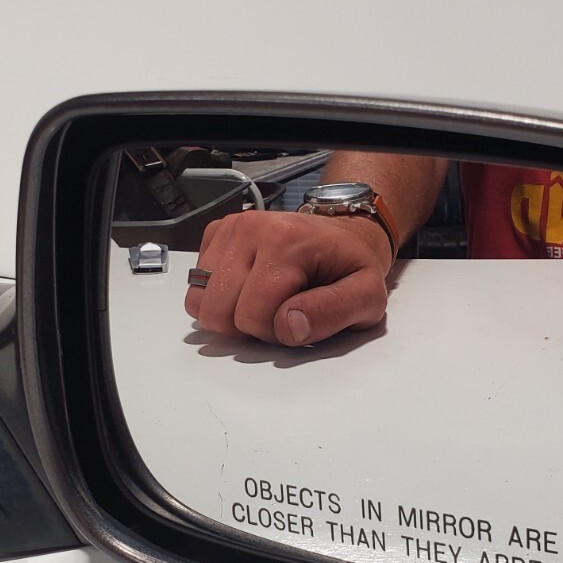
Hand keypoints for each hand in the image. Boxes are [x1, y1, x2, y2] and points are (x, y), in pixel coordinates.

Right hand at [184, 209, 391, 345]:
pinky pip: (195, 285)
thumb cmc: (352, 267)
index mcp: (286, 242)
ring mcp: (229, 228)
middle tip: (280, 312)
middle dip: (248, 326)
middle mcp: (250, 228)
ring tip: (264, 301)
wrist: (345, 233)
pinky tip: (249, 287)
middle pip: (217, 311)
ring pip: (198, 301)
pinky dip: (219, 296)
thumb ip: (332, 314)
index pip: (252, 316)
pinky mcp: (217, 233)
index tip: (299, 320)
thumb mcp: (366, 297)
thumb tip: (288, 327)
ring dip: (230, 313)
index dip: (274, 334)